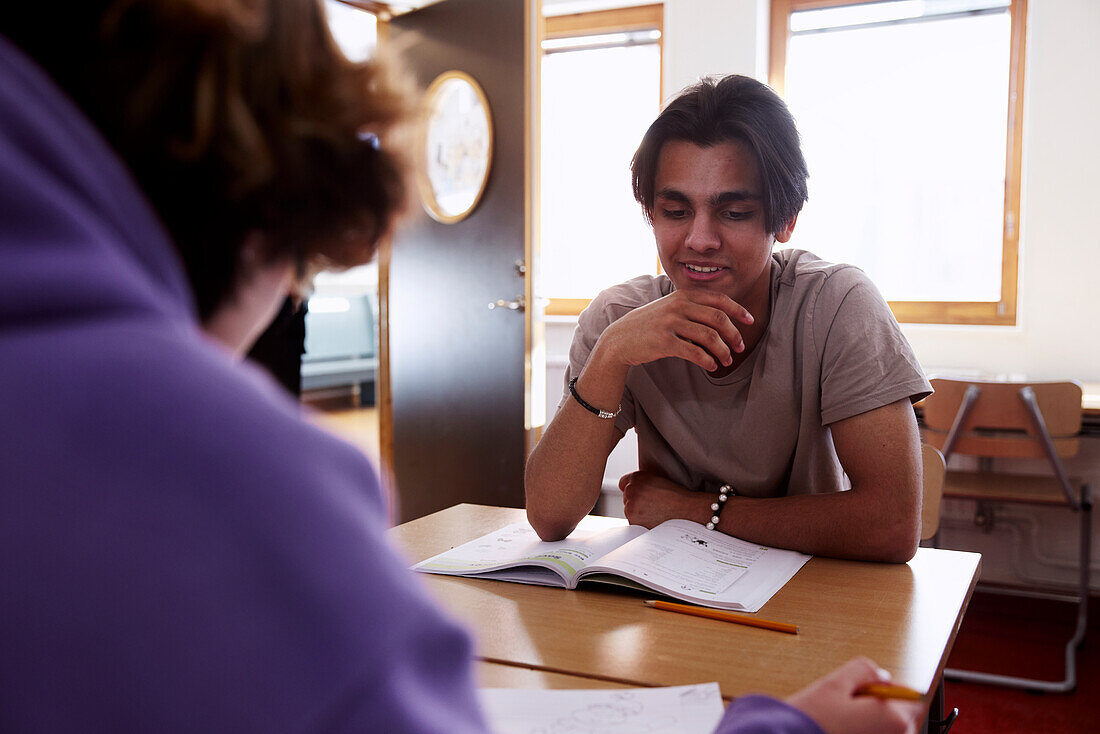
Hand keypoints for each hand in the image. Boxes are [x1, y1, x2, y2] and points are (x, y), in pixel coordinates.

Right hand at [596, 289, 752, 371]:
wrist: (619, 339)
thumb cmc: (648, 325)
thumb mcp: (669, 307)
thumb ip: (691, 306)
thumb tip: (721, 316)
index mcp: (682, 295)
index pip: (718, 299)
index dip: (738, 310)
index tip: (750, 321)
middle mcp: (678, 306)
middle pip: (718, 318)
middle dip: (734, 334)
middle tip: (740, 346)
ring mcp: (670, 323)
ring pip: (709, 336)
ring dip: (723, 351)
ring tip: (727, 360)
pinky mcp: (664, 341)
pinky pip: (694, 352)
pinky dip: (708, 360)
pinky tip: (712, 366)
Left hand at [618, 471, 706, 527]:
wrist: (688, 511)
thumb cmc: (677, 497)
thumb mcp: (657, 480)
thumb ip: (641, 482)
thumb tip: (627, 489)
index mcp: (637, 477)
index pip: (623, 483)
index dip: (633, 489)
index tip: (641, 494)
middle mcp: (631, 490)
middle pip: (626, 498)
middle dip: (636, 501)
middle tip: (654, 504)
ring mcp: (631, 506)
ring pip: (629, 511)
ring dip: (638, 513)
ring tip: (656, 512)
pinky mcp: (633, 521)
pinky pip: (633, 523)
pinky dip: (641, 523)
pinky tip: (654, 520)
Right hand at [785, 658, 923, 733]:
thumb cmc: (810, 721)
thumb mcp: (834, 684)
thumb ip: (863, 671)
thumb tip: (880, 675)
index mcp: (894, 719)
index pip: (913, 697)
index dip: (892, 688)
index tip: (872, 687)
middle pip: (901, 717)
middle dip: (881, 707)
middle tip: (848, 704)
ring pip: (886, 730)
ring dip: (872, 722)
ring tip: (840, 720)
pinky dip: (863, 732)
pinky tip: (840, 730)